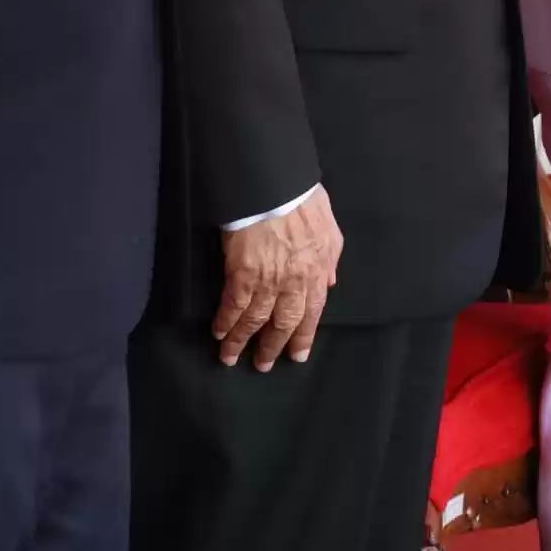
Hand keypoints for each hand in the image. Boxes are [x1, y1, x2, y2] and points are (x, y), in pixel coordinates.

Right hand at [214, 188, 342, 369]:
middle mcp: (294, 282)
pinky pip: (233, 305)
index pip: (312, 312)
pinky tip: (220, 333)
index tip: (296, 355)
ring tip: (232, 358)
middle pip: (283, 323)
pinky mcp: (242, 273)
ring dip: (242, 341)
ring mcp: (268, 280)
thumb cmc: (303, 200)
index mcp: (317, 271)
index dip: (303, 335)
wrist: (274, 185)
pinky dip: (226, 322)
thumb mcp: (330, 229)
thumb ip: (331, 258)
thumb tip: (330, 284)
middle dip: (272, 346)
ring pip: (255, 320)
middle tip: (263, 365)